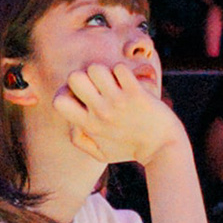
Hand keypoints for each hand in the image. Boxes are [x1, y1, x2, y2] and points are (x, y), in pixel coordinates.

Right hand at [55, 63, 181, 167]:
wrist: (163, 149)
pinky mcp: (136, 93)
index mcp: (89, 125)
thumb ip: (79, 140)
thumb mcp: (101, 154)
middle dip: (85, 76)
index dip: (66, 92)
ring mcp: (118, 102)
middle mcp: (100, 112)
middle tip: (99, 86)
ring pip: (96, 68)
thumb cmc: (130, 149)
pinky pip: (121, 69)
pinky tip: (130, 83)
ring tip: (115, 83)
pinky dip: (124, 72)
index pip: (59, 101)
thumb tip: (71, 123)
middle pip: (74, 76)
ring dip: (105, 71)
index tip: (81, 97)